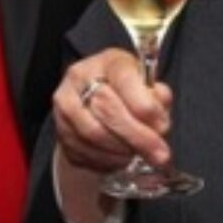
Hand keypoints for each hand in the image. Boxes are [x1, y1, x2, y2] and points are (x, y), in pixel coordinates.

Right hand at [52, 48, 173, 175]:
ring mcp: (65, 102)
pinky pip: (81, 150)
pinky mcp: (59, 127)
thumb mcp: (148, 85)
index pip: (125, 79)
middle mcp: (81, 77)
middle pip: (107, 108)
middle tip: (160, 155)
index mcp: (109, 61)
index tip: (163, 127)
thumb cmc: (128, 90)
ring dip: (120, 151)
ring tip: (139, 157)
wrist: (94, 98)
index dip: (145, 106)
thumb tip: (159, 120)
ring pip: (92, 133)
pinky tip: (120, 160)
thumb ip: (159, 98)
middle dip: (138, 136)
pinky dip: (105, 161)